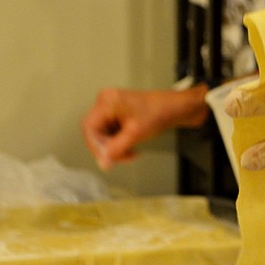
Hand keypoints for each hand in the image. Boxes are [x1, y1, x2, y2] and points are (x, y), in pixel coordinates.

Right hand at [81, 84, 208, 169]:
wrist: (174, 108)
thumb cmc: (159, 113)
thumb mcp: (136, 134)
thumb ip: (117, 149)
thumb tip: (103, 163)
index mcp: (107, 102)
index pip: (89, 128)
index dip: (96, 146)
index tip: (107, 159)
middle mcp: (105, 102)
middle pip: (94, 132)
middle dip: (107, 148)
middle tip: (122, 158)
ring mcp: (110, 108)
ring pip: (103, 134)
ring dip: (114, 147)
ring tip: (131, 152)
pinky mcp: (116, 114)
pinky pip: (110, 132)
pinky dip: (118, 143)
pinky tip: (130, 147)